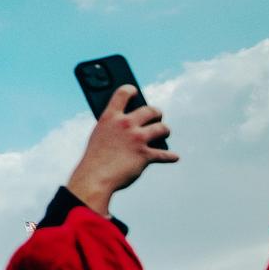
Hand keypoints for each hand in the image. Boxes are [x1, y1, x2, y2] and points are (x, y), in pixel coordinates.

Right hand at [67, 85, 177, 215]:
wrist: (94, 179)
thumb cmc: (94, 161)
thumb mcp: (99, 137)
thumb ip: (113, 129)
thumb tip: (131, 127)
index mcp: (110, 118)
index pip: (123, 94)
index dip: (130, 90)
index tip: (135, 92)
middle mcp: (126, 124)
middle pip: (150, 110)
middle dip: (156, 113)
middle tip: (157, 116)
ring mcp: (137, 139)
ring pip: (162, 128)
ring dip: (165, 131)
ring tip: (164, 133)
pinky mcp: (145, 155)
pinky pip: (163, 154)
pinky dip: (170, 156)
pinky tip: (174, 157)